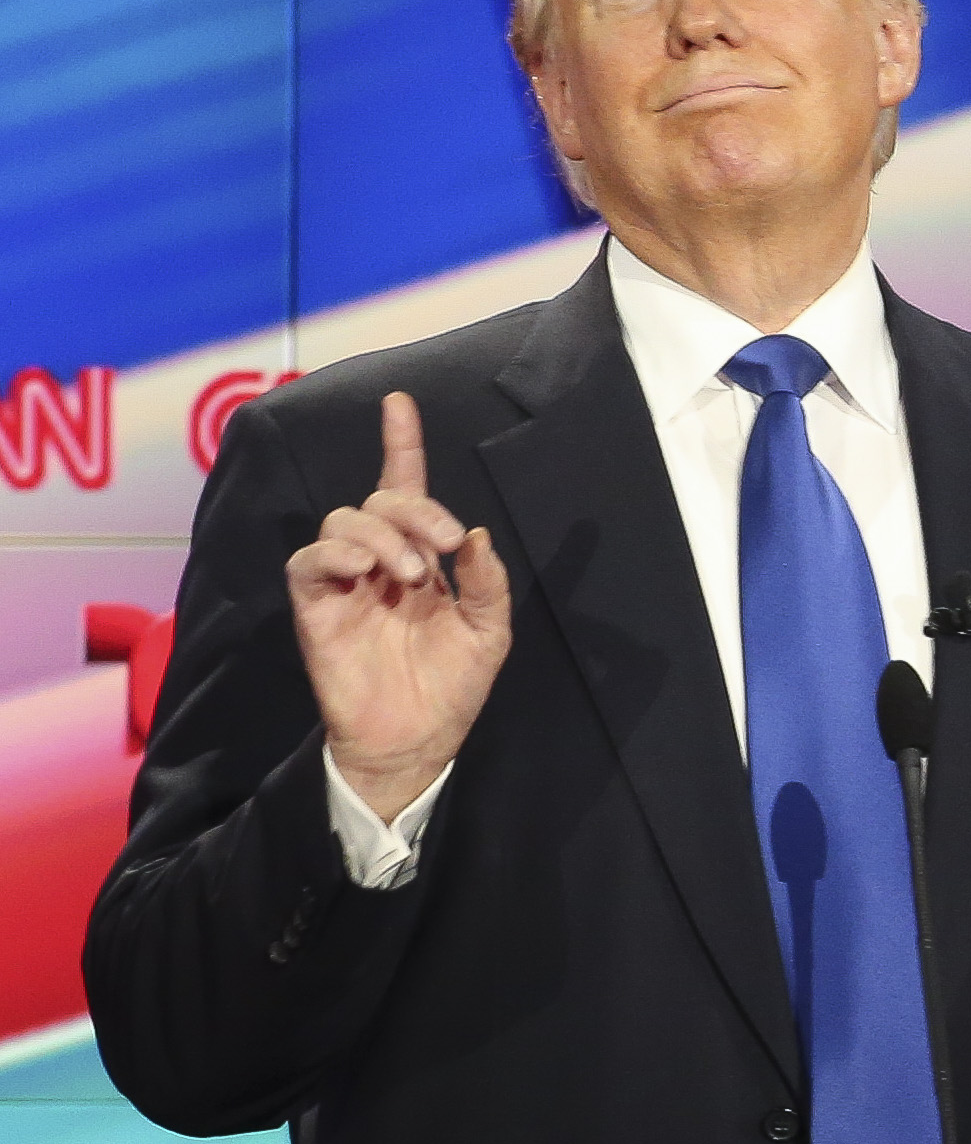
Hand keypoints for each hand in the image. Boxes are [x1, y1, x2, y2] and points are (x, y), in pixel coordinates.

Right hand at [286, 391, 511, 821]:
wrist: (418, 740)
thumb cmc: (452, 686)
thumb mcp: (489, 631)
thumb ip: (486, 581)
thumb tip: (476, 536)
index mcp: (422, 559)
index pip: (406, 489)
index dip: (401, 445)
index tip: (400, 404)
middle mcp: (380, 561)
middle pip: (381, 500)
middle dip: (416, 508)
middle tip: (445, 544)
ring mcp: (345, 581)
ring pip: (344, 521)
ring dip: (383, 534)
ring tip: (412, 574)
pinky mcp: (315, 605)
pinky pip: (309, 561)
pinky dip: (336, 553)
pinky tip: (366, 569)